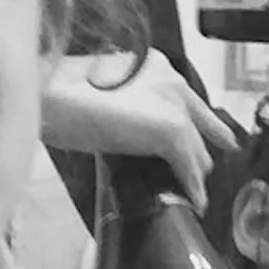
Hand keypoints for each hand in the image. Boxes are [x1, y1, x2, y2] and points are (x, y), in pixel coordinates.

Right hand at [42, 49, 239, 210]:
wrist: (51, 92)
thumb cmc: (60, 93)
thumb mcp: (102, 94)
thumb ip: (126, 105)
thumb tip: (129, 128)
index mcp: (155, 66)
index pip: (190, 101)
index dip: (203, 124)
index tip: (217, 139)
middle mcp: (172, 81)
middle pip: (202, 126)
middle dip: (200, 151)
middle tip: (198, 174)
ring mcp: (174, 105)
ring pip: (198, 148)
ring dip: (195, 173)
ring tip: (193, 193)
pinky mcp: (171, 129)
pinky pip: (189, 167)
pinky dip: (192, 188)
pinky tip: (195, 203)